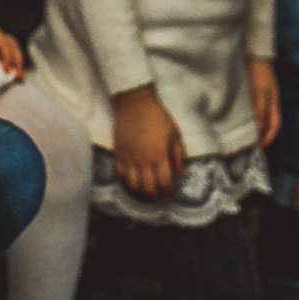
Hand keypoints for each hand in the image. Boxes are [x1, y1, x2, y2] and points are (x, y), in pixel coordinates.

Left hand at [0, 8, 24, 78]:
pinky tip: (14, 69)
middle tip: (20, 78)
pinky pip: (11, 49)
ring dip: (19, 61)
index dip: (7, 58)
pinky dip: (15, 58)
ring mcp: (1, 37)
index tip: (7, 70)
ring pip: (15, 48)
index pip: (4, 46)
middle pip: (14, 48)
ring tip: (20, 76)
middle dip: (18, 63)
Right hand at [112, 86, 186, 200]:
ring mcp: (128, 158)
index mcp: (159, 155)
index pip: (164, 183)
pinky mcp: (118, 154)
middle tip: (160, 195)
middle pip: (148, 188)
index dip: (169, 192)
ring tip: (147, 191)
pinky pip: (119, 175)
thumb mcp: (174, 134)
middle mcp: (143, 160)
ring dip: (140, 192)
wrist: (135, 104)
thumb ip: (178, 155)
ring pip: (132, 185)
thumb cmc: (158, 117)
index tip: (172, 193)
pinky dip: (126, 182)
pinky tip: (133, 181)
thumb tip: (180, 173)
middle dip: (156, 195)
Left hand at [248, 58, 278, 147]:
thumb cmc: (258, 71)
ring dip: (253, 125)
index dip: (268, 138)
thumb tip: (259, 128)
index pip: (274, 125)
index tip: (258, 147)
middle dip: (260, 134)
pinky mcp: (252, 91)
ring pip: (259, 116)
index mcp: (273, 102)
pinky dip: (247, 115)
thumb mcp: (259, 91)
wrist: (253, 51)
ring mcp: (261, 96)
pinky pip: (251, 108)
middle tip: (248, 143)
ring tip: (240, 133)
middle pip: (267, 123)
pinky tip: (236, 117)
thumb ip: (260, 109)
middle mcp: (269, 101)